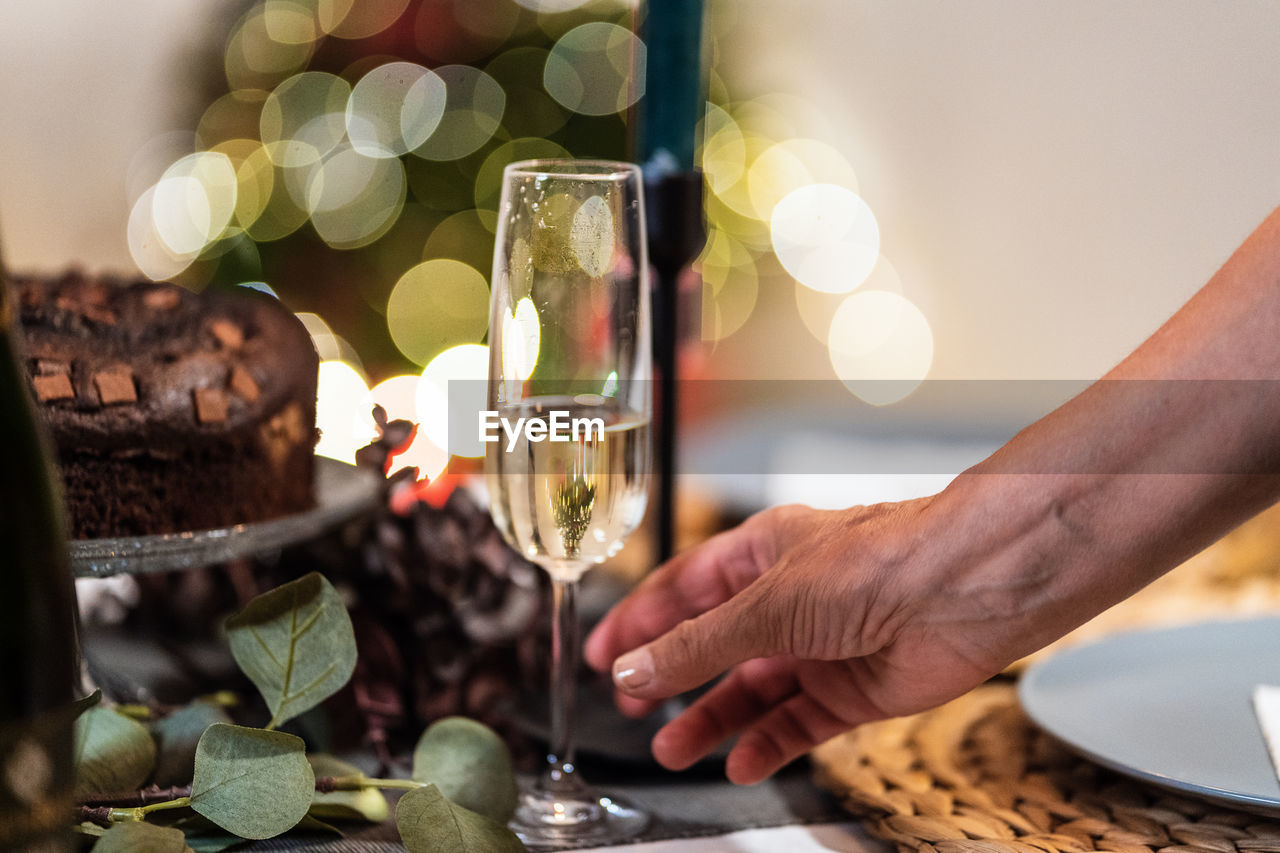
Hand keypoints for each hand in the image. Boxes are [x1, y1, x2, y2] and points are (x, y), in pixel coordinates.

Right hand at [584, 498, 1016, 784]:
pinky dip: (767, 744)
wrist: (964, 591)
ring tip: (672, 750)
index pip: (683, 590)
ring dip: (711, 719)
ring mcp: (819, 646)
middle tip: (630, 706)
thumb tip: (635, 668)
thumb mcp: (766, 604)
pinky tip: (739, 763)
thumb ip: (698, 645)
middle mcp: (788, 600)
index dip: (640, 623)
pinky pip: (796, 723)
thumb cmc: (875, 563)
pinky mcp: (852, 689)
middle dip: (669, 677)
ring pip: (750, 691)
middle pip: (713, 645)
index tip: (602, 655)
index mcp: (761, 554)